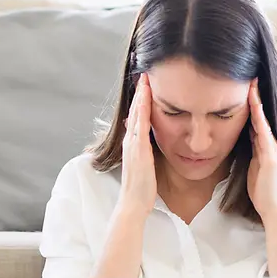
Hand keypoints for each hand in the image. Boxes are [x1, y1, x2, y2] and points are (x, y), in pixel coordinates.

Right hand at [119, 73, 156, 216]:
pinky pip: (141, 124)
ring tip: (146, 77)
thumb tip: (144, 141)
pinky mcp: (139, 149)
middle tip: (146, 73)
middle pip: (135, 110)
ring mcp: (133, 144)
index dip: (140, 100)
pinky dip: (143, 108)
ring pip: (136, 113)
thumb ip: (143, 152)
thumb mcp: (142, 165)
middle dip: (140, 92)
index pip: (136, 117)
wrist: (132, 204)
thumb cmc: (141, 189)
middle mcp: (130, 141)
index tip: (147, 84)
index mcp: (132, 144)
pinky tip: (147, 96)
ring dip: (141, 95)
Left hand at [246, 80, 276, 218]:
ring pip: (262, 120)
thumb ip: (250, 151)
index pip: (256, 120)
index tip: (245, 88)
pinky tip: (254, 106)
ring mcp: (272, 148)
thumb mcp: (252, 165)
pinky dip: (259, 118)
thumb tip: (243, 138)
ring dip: (256, 102)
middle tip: (250, 77)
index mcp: (264, 146)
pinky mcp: (270, 155)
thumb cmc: (260, 190)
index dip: (250, 104)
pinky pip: (263, 132)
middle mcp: (270, 143)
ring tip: (252, 84)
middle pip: (260, 115)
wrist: (272, 206)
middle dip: (255, 96)